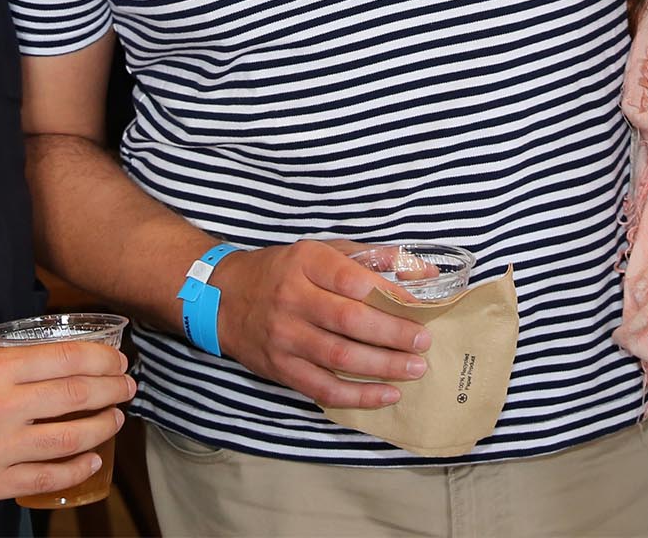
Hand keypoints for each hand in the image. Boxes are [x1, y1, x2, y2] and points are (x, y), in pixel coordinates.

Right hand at [0, 341, 133, 510]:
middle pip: (77, 396)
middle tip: (127, 386)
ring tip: (116, 418)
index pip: (65, 359)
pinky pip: (47, 478)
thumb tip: (44, 359)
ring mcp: (0, 449)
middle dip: (112, 388)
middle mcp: (3, 408)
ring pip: (71, 438)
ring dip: (103, 426)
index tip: (116, 359)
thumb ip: (4, 360)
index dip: (101, 358)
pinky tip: (92, 459)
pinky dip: (77, 469)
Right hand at [213, 239, 433, 408]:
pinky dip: (358, 396)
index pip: (352, 279)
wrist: (223, 298)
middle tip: (423, 342)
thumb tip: (424, 272)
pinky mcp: (281, 369)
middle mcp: (292, 299)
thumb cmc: (282, 272)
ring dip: (382, 366)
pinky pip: (323, 389)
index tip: (420, 306)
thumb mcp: (321, 252)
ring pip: (339, 357)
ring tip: (415, 369)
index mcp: (306, 263)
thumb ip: (373, 258)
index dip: (390, 295)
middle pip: (350, 320)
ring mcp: (285, 337)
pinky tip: (387, 394)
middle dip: (392, 334)